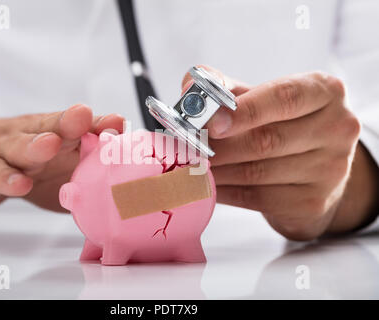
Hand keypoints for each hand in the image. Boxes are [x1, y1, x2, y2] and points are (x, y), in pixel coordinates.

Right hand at [0, 105, 123, 211]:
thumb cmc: (24, 161)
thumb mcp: (57, 162)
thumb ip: (87, 169)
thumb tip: (127, 185)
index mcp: (54, 133)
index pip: (79, 127)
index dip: (98, 125)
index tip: (117, 123)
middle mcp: (31, 135)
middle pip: (50, 127)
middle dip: (69, 123)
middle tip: (84, 117)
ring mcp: (3, 151)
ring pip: (20, 146)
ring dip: (36, 145)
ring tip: (50, 145)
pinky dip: (6, 179)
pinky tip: (19, 183)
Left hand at [183, 65, 377, 239]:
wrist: (316, 171)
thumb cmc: (282, 125)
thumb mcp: (260, 98)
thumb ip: (226, 89)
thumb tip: (190, 85)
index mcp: (324, 91)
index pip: (284, 97)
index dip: (245, 111)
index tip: (212, 123)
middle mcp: (336, 128)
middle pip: (267, 139)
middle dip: (219, 146)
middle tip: (188, 148)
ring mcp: (330, 169)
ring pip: (258, 172)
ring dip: (217, 171)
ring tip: (192, 166)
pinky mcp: (314, 201)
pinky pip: (258, 199)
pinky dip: (226, 192)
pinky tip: (209, 186)